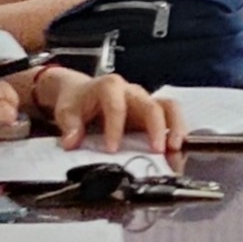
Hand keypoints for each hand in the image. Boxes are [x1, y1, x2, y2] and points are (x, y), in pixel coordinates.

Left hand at [33, 64, 180, 158]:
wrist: (81, 94)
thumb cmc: (77, 101)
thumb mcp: (66, 110)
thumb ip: (69, 125)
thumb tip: (72, 141)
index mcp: (110, 87)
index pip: (117, 105)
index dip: (115, 127)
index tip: (112, 149)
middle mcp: (132, 93)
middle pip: (152, 105)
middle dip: (157, 128)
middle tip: (157, 151)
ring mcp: (145, 103)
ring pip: (170, 108)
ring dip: (176, 129)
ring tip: (175, 151)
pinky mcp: (151, 116)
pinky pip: (171, 119)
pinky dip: (175, 136)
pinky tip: (175, 154)